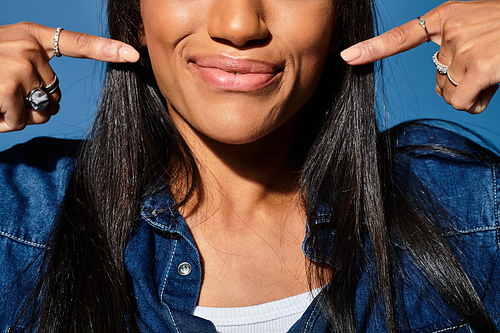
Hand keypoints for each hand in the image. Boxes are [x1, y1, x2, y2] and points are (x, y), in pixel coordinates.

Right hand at [0, 22, 138, 131]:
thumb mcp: (6, 57)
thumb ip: (33, 72)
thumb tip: (52, 107)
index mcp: (31, 36)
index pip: (76, 43)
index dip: (107, 49)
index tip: (133, 55)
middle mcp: (29, 48)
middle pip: (56, 95)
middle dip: (32, 104)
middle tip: (2, 91)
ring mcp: (18, 67)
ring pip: (39, 112)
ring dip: (15, 116)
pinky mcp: (6, 87)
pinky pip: (19, 122)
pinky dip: (1, 123)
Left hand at [340, 1, 499, 113]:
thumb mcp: (478, 24)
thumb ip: (453, 45)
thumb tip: (441, 81)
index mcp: (447, 16)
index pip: (402, 35)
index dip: (373, 47)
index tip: (348, 56)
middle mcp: (451, 30)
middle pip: (436, 77)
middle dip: (460, 79)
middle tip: (489, 60)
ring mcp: (464, 48)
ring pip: (448, 92)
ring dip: (471, 90)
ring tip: (496, 68)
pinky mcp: (480, 67)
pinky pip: (460, 102)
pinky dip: (477, 101)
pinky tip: (494, 83)